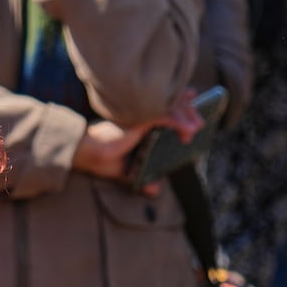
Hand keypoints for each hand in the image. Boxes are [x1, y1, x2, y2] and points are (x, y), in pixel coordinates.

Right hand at [71, 89, 203, 190]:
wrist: (87, 155)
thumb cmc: (100, 159)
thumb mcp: (127, 169)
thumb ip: (141, 175)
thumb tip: (155, 190)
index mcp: (134, 120)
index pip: (159, 105)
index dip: (176, 101)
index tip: (190, 96)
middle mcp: (137, 113)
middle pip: (167, 102)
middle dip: (186, 108)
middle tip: (199, 118)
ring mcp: (138, 115)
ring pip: (169, 107)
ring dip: (187, 116)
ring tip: (196, 128)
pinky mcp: (138, 120)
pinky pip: (165, 117)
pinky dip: (179, 124)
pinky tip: (187, 133)